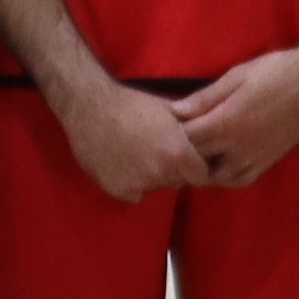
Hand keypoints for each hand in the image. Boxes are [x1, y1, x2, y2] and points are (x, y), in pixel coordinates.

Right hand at [54, 70, 202, 202]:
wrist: (89, 106)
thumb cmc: (132, 103)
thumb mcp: (169, 110)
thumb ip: (190, 129)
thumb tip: (209, 138)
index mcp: (178, 152)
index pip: (200, 175)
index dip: (193, 166)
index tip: (184, 158)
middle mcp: (162, 172)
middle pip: (177, 182)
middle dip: (171, 171)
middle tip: (154, 152)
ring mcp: (139, 184)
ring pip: (155, 188)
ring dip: (150, 177)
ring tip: (135, 156)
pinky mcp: (118, 190)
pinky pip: (134, 195)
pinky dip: (130, 184)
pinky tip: (121, 165)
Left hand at [170, 43, 298, 186]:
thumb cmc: (276, 72)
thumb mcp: (237, 76)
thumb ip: (205, 97)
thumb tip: (175, 111)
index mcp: (227, 123)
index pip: (186, 139)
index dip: (173, 133)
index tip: (168, 125)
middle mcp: (239, 147)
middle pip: (198, 160)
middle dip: (185, 151)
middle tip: (179, 139)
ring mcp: (255, 157)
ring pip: (218, 177)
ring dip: (205, 168)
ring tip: (200, 151)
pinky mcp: (269, 161)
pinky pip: (242, 179)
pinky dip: (228, 176)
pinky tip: (223, 161)